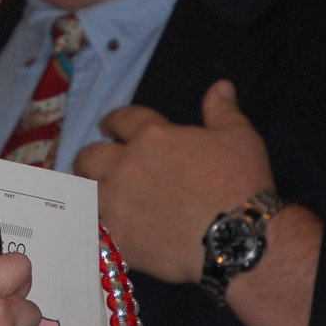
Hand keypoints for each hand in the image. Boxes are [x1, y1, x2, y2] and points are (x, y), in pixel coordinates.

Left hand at [75, 79, 273, 282]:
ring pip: (85, 193)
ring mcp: (118, 203)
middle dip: (89, 159)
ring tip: (93, 197)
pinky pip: (96, 228)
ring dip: (88, 191)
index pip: (121, 120)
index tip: (107, 127)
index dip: (112, 122)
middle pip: (89, 157)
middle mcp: (125, 166)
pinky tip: (103, 229)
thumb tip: (221, 87)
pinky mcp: (119, 237)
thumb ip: (223, 111)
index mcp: (152, 136)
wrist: (236, 238)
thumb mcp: (240, 137)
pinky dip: (98, 226)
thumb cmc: (241, 183)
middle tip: (93, 165)